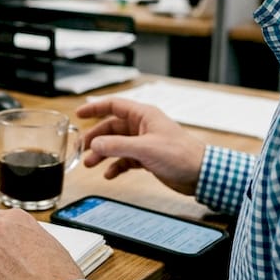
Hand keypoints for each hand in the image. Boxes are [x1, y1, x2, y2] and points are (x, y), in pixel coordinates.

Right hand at [76, 97, 205, 195]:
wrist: (200, 173)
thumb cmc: (181, 154)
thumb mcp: (145, 148)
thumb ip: (117, 146)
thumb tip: (96, 145)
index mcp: (143, 115)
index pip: (114, 105)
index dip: (95, 108)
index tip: (79, 113)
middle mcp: (142, 127)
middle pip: (111, 127)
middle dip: (96, 138)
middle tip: (82, 148)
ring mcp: (144, 142)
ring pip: (116, 145)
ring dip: (103, 154)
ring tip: (91, 164)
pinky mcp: (148, 158)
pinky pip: (125, 159)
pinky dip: (116, 166)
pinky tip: (109, 174)